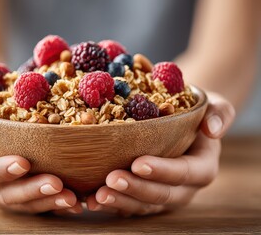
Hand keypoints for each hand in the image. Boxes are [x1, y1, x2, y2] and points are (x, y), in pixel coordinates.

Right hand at [0, 95, 82, 214]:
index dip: (0, 171)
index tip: (23, 163)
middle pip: (8, 195)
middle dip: (32, 192)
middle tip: (56, 184)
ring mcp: (10, 191)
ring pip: (29, 204)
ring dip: (50, 203)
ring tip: (73, 198)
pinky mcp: (28, 192)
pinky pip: (43, 202)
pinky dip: (60, 203)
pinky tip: (80, 201)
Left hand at [86, 92, 234, 215]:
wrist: (178, 119)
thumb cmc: (193, 111)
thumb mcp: (213, 106)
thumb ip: (219, 114)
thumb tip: (212, 130)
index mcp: (202, 166)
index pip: (186, 172)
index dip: (164, 171)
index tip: (139, 163)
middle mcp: (184, 186)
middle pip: (162, 195)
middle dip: (136, 189)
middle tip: (112, 179)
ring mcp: (163, 195)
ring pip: (143, 205)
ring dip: (120, 201)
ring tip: (97, 195)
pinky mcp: (144, 197)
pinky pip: (129, 205)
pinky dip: (111, 203)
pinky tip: (91, 199)